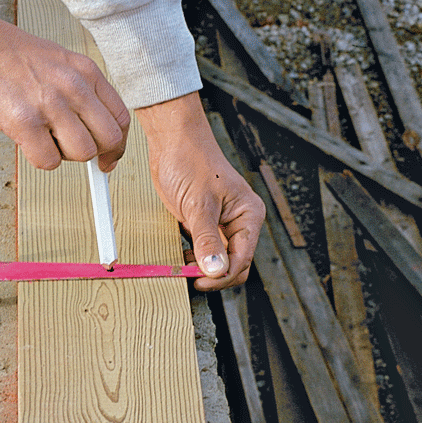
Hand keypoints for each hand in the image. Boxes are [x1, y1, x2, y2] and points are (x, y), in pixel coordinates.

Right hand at [0, 0, 130, 171]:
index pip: (121, 118)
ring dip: (65, 155)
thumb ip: (78, 91)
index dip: (117, 145)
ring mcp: (51, 104)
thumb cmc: (6, 53)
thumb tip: (89, 128)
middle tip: (74, 152)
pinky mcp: (25, 122)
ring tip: (43, 139)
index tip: (107, 156)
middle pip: (109, 139)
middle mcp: (74, 87)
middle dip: (95, 154)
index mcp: (85, 71)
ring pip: (83, 153)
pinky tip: (27, 141)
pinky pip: (48, 161)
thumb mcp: (57, 61)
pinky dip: (39, 159)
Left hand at [137, 92, 263, 290]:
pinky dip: (194, 257)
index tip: (198, 280)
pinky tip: (180, 256)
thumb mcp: (198, 204)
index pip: (242, 260)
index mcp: (249, 215)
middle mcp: (239, 222)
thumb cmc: (191, 162)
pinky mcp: (204, 223)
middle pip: (233, 264)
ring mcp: (221, 223)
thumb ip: (206, 239)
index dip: (222, 276)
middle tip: (188, 275)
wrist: (173, 142)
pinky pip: (204, 249)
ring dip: (202, 268)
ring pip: (218, 259)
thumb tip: (216, 270)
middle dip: (214, 274)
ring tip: (181, 267)